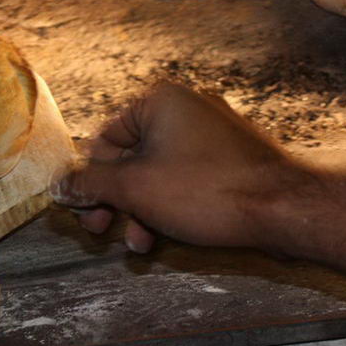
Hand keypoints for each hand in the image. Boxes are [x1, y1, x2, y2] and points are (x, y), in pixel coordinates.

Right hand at [52, 82, 310, 252]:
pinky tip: (164, 237)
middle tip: (100, 231)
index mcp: (159, 101)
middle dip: (114, 199)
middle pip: (130, 157)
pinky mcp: (232, 158)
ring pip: (158, 172)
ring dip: (140, 210)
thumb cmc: (209, 190)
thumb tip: (59, 184)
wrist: (286, 209)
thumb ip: (90, 184)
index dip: (89, 179)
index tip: (82, 211)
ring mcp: (212, 133)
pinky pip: (186, 178)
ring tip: (138, 244)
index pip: (104, 138)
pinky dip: (170, 205)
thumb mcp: (135, 188)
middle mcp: (185, 108)